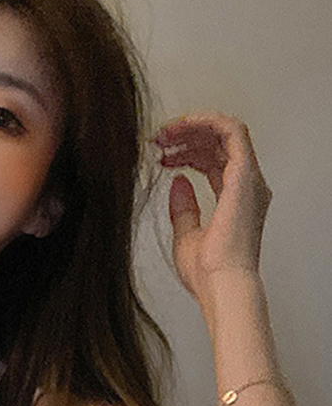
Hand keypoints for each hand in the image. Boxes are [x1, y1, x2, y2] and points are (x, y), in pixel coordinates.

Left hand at [154, 112, 271, 302]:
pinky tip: (181, 126)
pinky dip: (206, 122)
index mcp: (235, 199)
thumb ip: (183, 207)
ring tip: (163, 136)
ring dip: (192, 129)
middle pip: (219, 145)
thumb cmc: (207, 271)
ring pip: (225, 132)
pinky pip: (231, 131)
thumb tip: (177, 183)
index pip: (214, 161)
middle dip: (186, 137)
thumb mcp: (186, 234)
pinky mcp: (244, 174)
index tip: (161, 155)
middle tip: (158, 141)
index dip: (187, 152)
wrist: (220, 283)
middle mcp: (246, 186)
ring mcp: (248, 179)